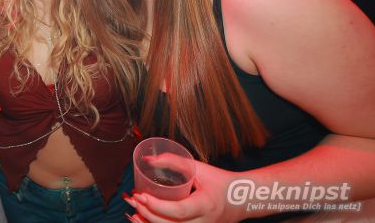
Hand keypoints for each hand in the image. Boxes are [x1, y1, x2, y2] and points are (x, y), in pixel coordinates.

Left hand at [124, 161, 243, 221]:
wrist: (241, 200)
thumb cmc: (220, 182)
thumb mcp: (199, 168)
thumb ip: (174, 161)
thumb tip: (148, 159)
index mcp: (206, 204)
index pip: (180, 210)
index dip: (158, 206)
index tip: (141, 195)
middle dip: (148, 214)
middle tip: (133, 200)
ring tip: (133, 213)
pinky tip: (144, 221)